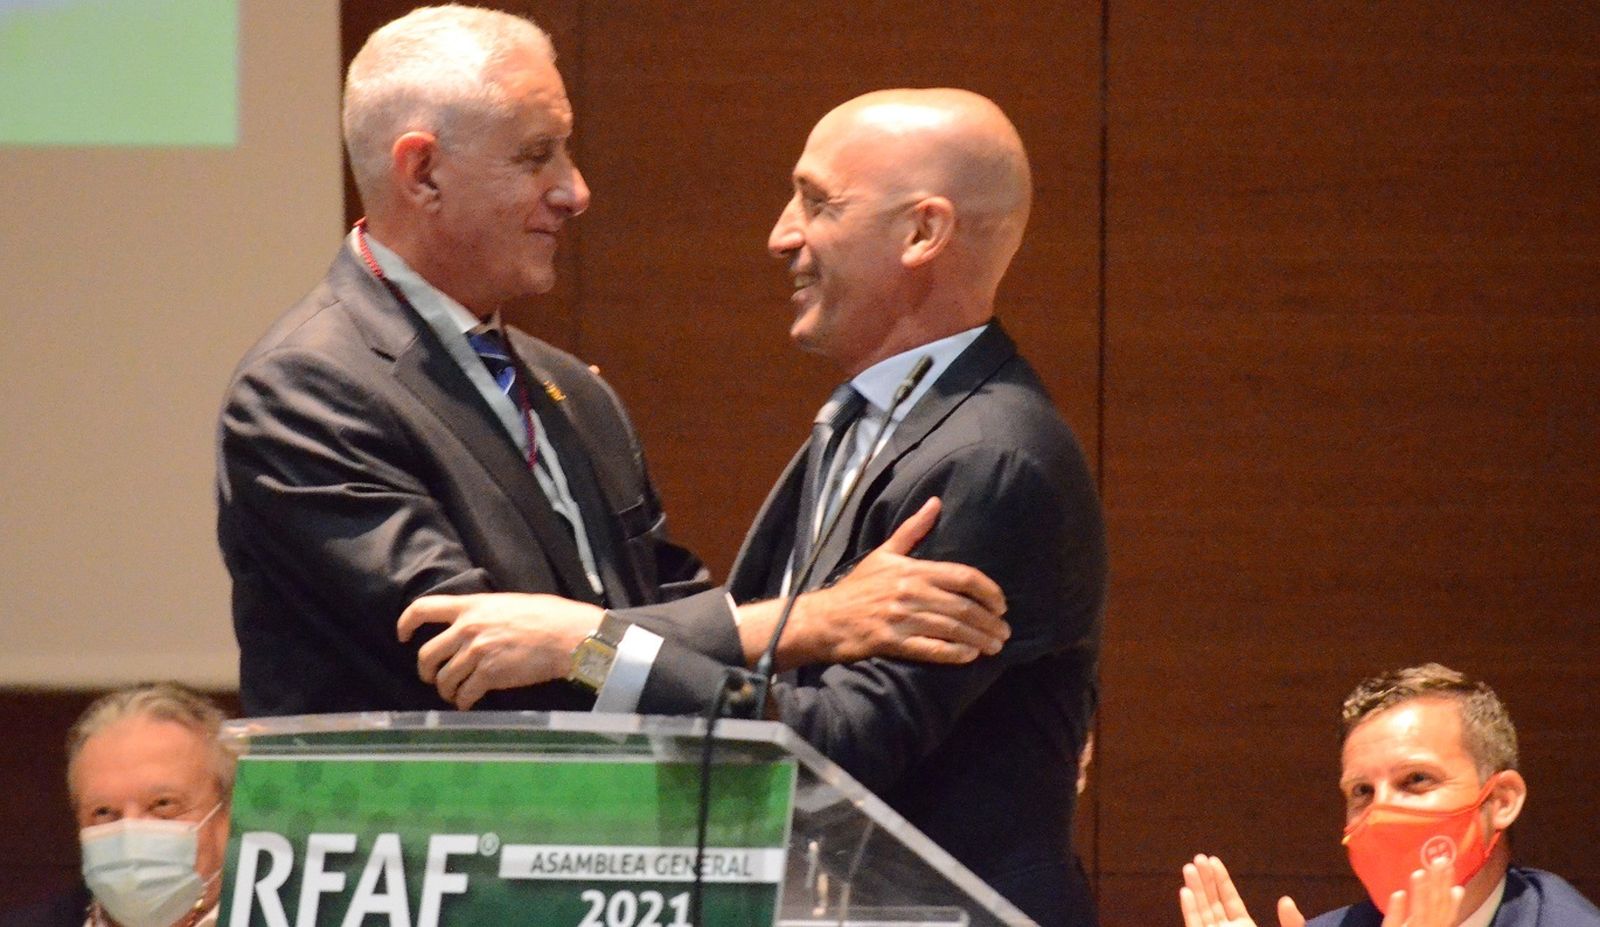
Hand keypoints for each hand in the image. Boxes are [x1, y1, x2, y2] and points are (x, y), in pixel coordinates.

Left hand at [397, 593, 602, 708]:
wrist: (566, 635)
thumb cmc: (546, 616)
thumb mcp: (507, 603)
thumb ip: (484, 613)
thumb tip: (475, 625)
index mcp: (471, 606)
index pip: (423, 609)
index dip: (406, 622)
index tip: (403, 635)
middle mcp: (468, 628)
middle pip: (426, 654)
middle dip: (426, 670)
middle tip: (433, 677)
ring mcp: (476, 652)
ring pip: (444, 678)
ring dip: (445, 690)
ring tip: (454, 694)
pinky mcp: (489, 675)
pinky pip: (464, 693)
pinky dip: (462, 702)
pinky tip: (468, 704)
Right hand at [767, 497, 1008, 667]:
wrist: (826, 618)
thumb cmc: (858, 586)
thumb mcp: (885, 552)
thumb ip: (913, 529)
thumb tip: (936, 502)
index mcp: (912, 569)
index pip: (963, 577)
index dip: (989, 591)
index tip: (1002, 604)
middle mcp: (910, 592)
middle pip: (963, 606)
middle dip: (989, 621)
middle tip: (1004, 631)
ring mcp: (901, 618)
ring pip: (952, 629)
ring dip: (979, 639)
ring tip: (995, 646)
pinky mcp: (892, 642)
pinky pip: (931, 649)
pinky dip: (954, 653)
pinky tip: (970, 656)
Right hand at [1180, 855, 1306, 926]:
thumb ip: (1291, 923)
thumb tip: (1286, 900)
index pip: (1230, 900)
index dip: (1221, 880)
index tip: (1213, 860)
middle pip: (1213, 902)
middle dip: (1205, 879)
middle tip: (1198, 857)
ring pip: (1201, 910)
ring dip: (1195, 888)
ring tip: (1189, 867)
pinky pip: (1194, 925)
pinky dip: (1189, 909)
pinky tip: (1186, 891)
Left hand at [1381, 858, 1463, 926]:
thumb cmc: (1419, 925)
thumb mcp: (1431, 922)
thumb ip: (1441, 908)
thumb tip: (1457, 889)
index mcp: (1437, 924)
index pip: (1446, 906)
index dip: (1448, 886)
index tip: (1451, 865)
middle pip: (1436, 906)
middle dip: (1438, 883)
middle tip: (1439, 860)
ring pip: (1420, 913)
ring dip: (1421, 893)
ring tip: (1419, 873)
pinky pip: (1395, 923)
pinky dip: (1398, 909)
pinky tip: (1398, 894)